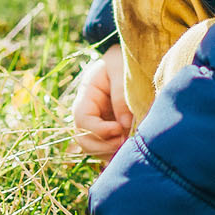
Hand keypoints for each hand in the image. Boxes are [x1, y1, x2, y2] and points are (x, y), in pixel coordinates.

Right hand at [71, 44, 134, 161]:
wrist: (132, 58)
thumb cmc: (124, 60)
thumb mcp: (121, 69)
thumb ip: (121, 94)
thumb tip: (124, 125)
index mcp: (87, 96)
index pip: (82, 119)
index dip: (97, 130)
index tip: (118, 129)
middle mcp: (89, 113)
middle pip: (83, 139)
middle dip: (102, 146)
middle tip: (124, 142)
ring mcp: (99, 124)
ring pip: (94, 149)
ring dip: (109, 153)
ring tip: (129, 147)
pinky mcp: (111, 132)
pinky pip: (107, 150)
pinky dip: (115, 156)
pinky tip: (129, 154)